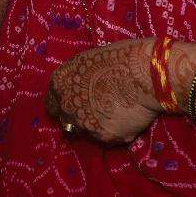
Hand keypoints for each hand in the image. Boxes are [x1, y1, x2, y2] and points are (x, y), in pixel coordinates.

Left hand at [45, 39, 160, 144]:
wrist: (143, 74)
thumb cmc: (118, 58)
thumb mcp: (86, 62)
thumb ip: (76, 78)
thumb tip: (76, 88)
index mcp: (59, 83)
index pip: (52, 104)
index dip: (62, 105)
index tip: (73, 106)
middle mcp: (67, 106)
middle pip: (67, 120)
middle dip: (79, 117)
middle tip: (97, 111)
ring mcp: (85, 123)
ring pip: (87, 131)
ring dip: (96, 125)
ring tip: (116, 113)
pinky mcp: (105, 136)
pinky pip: (108, 137)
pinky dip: (116, 131)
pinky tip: (127, 118)